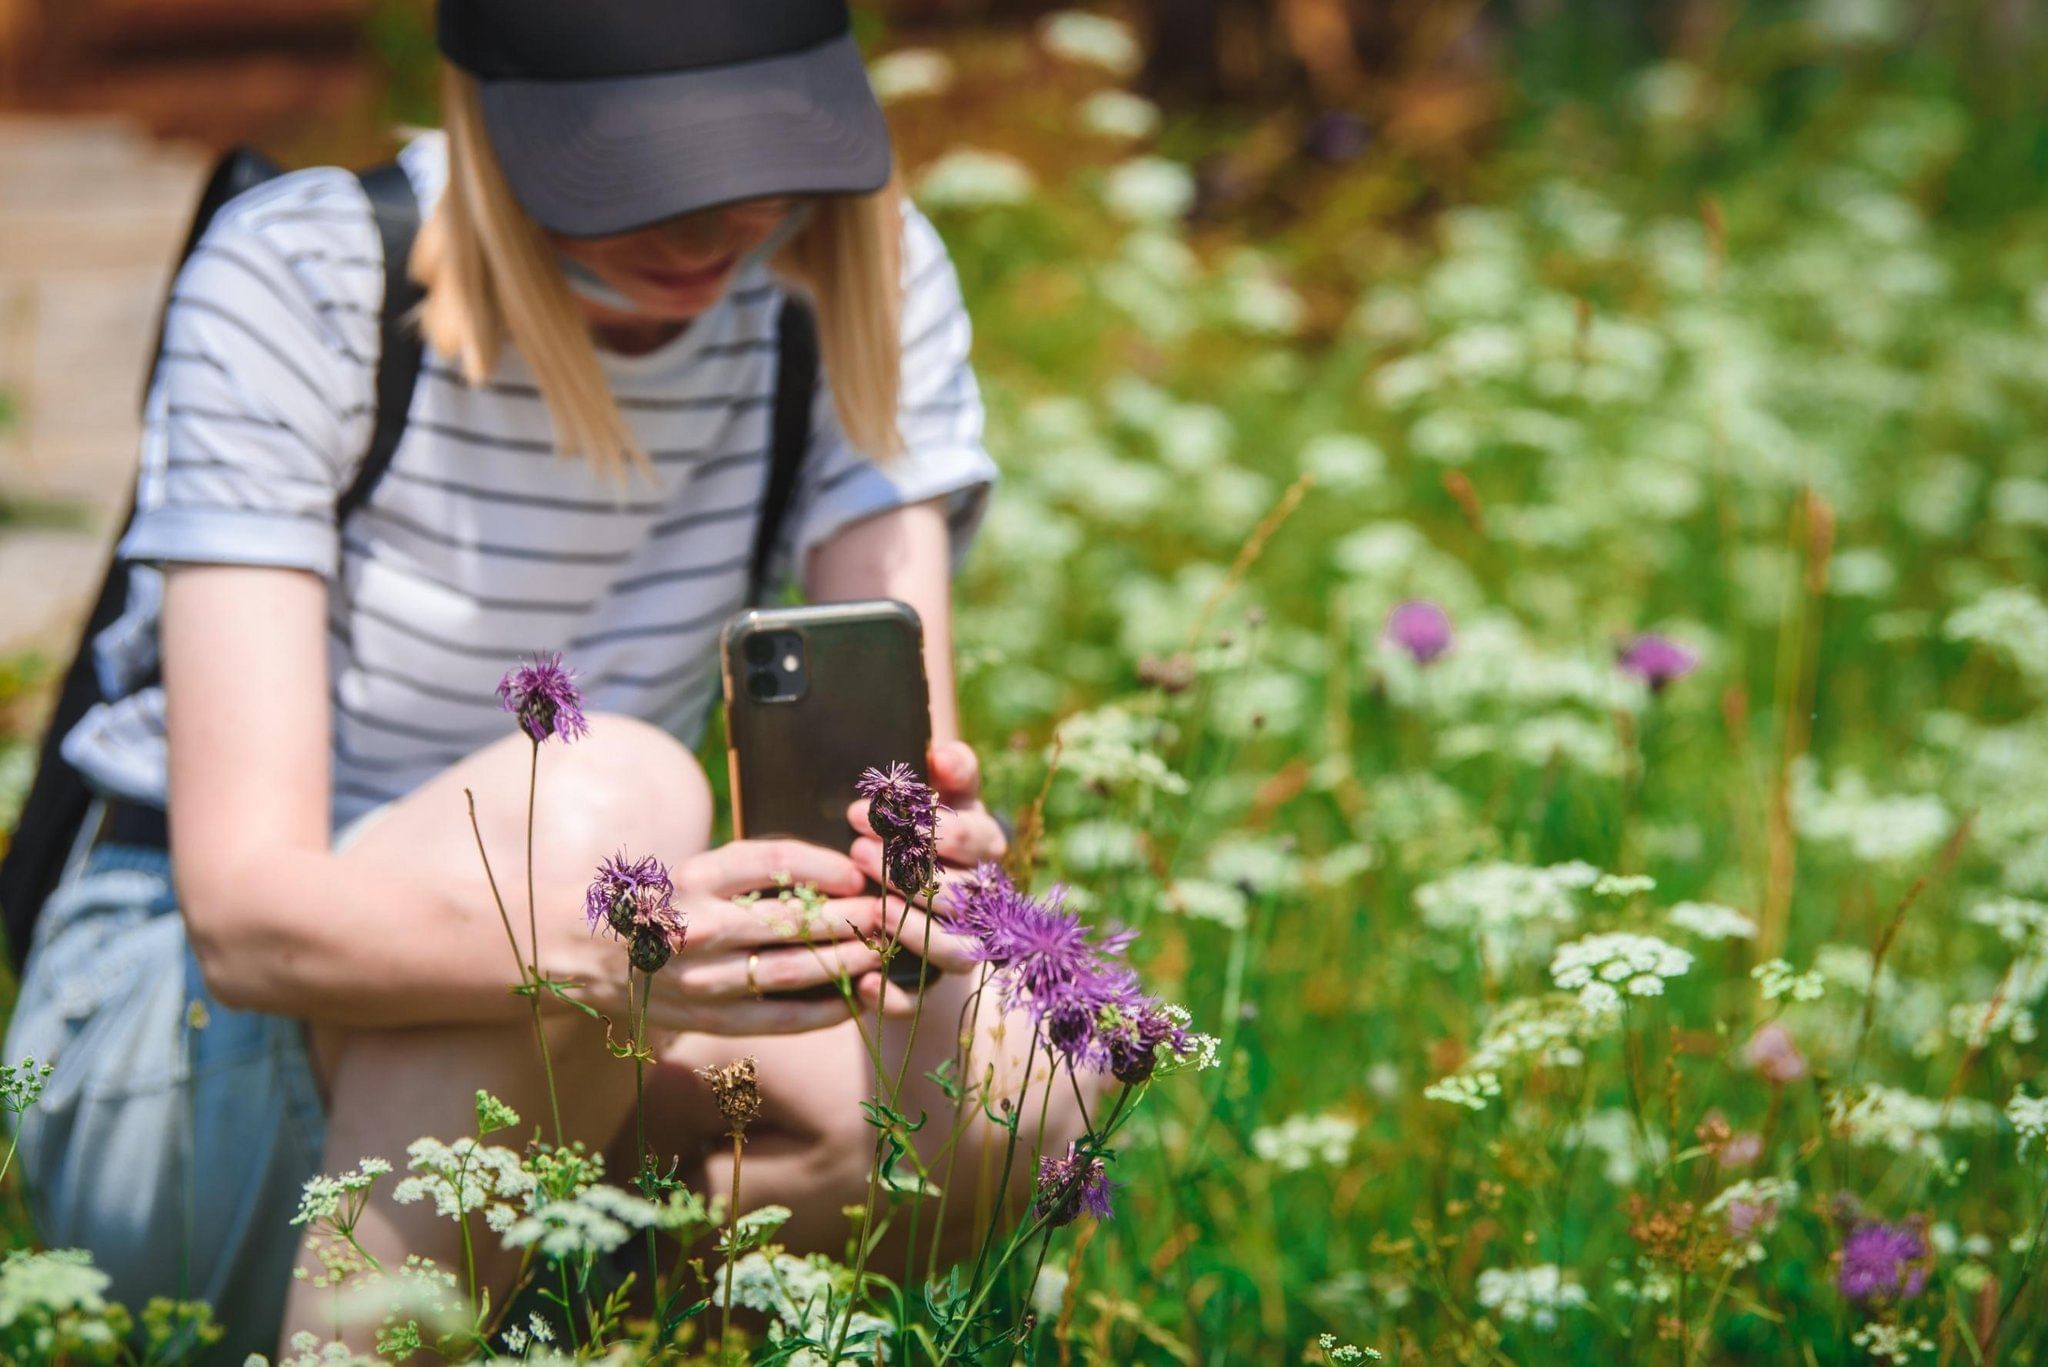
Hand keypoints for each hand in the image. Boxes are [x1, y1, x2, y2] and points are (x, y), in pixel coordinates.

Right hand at [595, 838, 909, 1034]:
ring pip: (793, 970)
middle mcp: (699, 927)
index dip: (825, 864)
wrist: (586, 953)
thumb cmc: (660, 903)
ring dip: (848, 961)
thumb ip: (756, 870)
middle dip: (850, 915)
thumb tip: (842, 872)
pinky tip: (858, 996)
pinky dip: (827, 1009)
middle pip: (791, 919)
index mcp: (696, 877)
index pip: (774, 860)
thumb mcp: (698, 869)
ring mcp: (705, 979)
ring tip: (882, 949)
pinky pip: (782, 1018)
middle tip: (890, 910)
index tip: (859, 868)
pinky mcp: (713, 1019)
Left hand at [846, 740, 1007, 983]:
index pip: (973, 839)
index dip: (924, 827)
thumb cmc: (924, 833)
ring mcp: (960, 947)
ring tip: (871, 907)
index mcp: (985, 852)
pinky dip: (892, 994)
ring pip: (955, 953)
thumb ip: (952, 771)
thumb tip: (944, 755)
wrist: (913, 892)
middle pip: (960, 896)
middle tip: (857, 852)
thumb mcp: (942, 797)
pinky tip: (862, 977)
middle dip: (907, 873)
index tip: (864, 811)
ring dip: (912, 930)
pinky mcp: (929, 987)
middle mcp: (983, 903)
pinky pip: (919, 1000)